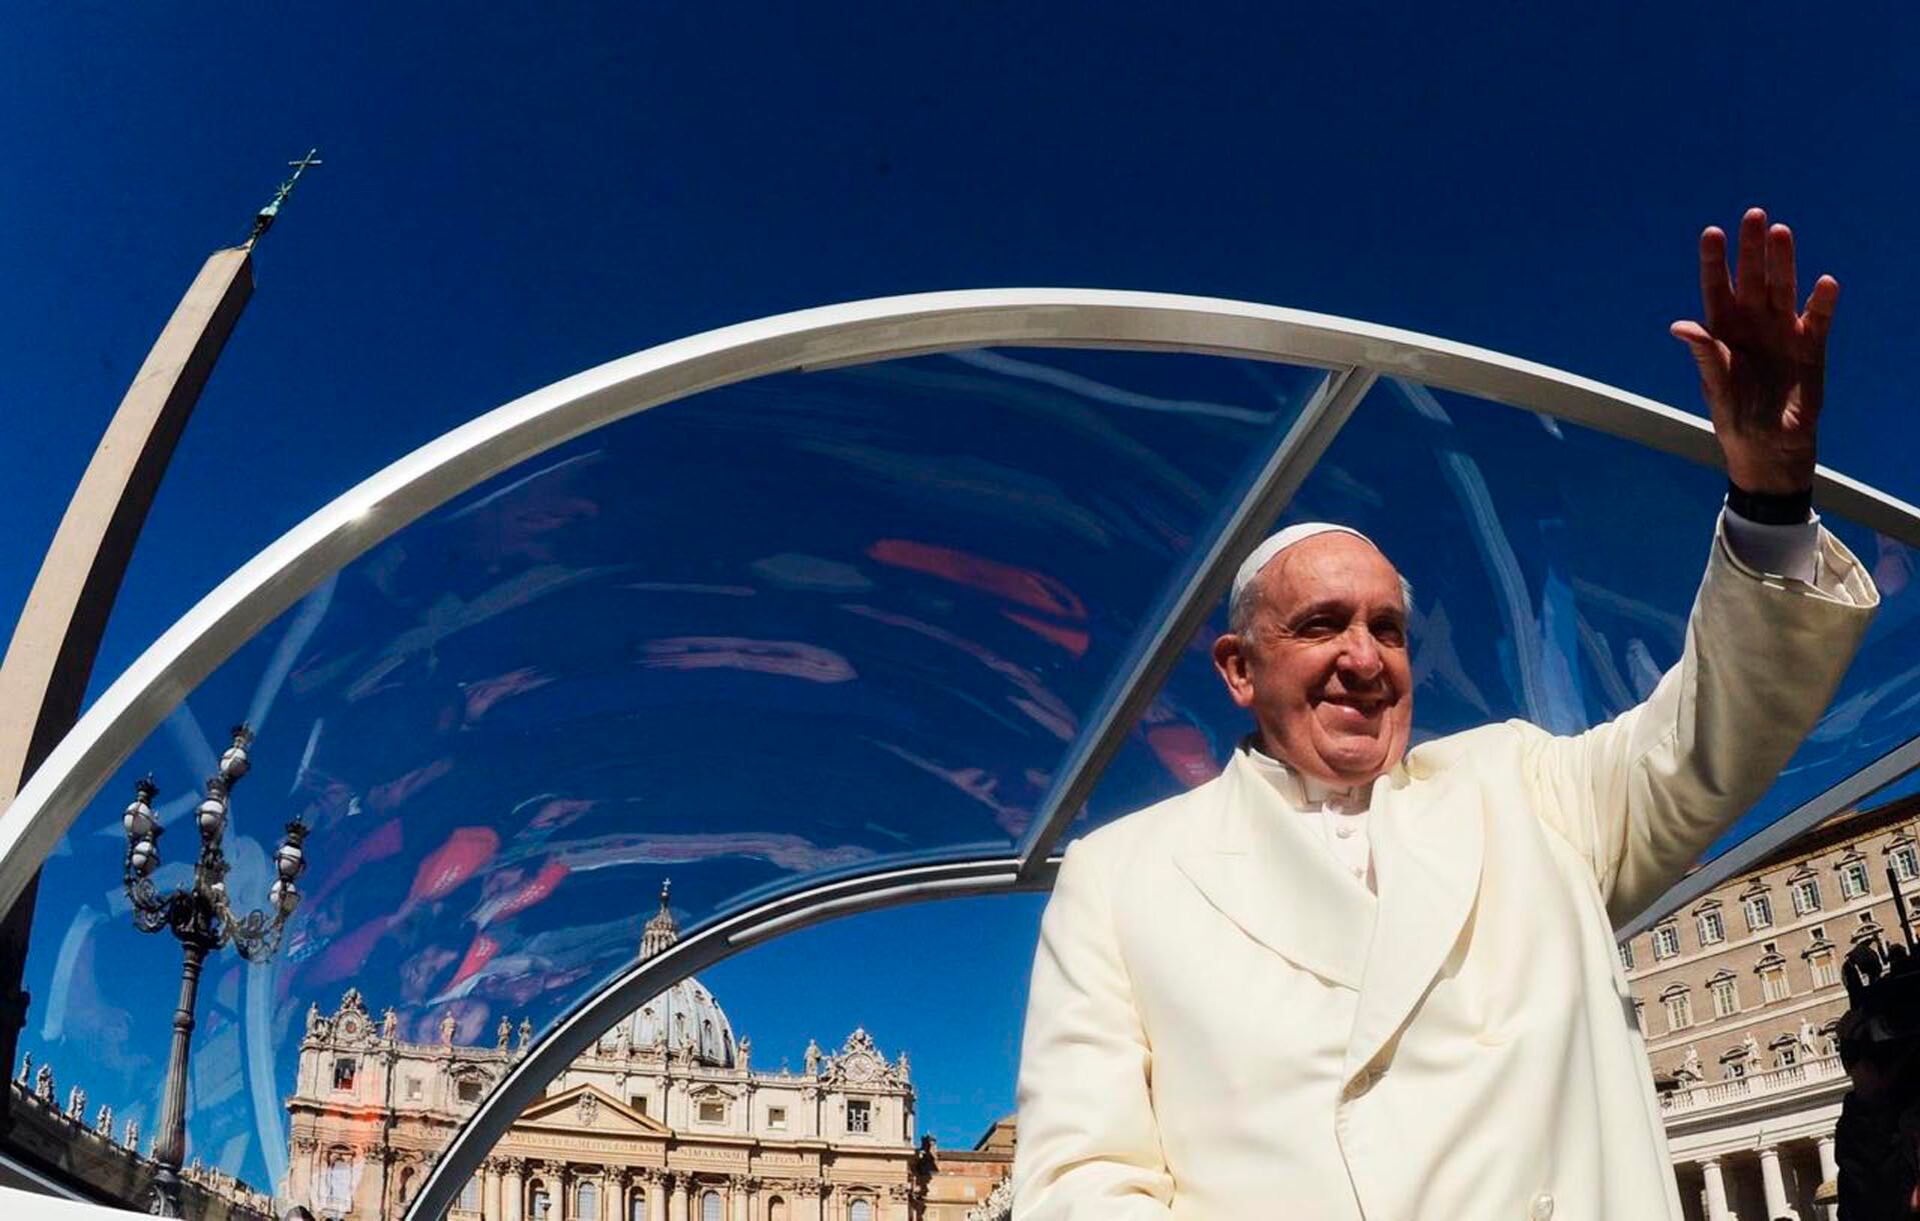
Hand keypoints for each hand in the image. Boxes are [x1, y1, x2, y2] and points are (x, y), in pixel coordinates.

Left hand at [1671, 207, 1838, 494]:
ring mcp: (1782, 331)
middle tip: (1755, 215)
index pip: (1717, 288)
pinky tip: (1825, 283)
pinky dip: (1823, 302)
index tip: (1713, 232)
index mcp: (1722, 330)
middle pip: (1753, 278)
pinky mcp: (1811, 346)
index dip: (1715, 261)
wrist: (1768, 445)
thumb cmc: (1734, 414)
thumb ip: (1703, 354)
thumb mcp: (1715, 386)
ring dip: (1784, 262)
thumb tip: (1681, 325)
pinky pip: (1819, 318)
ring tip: (1782, 234)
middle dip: (1752, 249)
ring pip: (1783, 289)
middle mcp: (1752, 324)